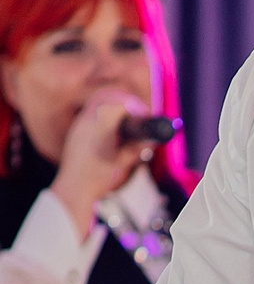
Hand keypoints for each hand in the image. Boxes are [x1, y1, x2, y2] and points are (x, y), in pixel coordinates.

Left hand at [52, 91, 146, 240]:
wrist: (74, 188)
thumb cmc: (97, 178)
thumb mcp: (122, 161)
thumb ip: (136, 147)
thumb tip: (150, 140)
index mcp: (100, 125)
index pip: (121, 102)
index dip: (136, 106)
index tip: (145, 115)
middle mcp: (88, 119)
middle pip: (108, 95)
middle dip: (126, 100)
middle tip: (138, 113)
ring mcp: (80, 123)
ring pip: (98, 100)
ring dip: (114, 104)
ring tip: (126, 118)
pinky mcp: (77, 129)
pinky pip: (91, 110)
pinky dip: (105, 112)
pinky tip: (112, 126)